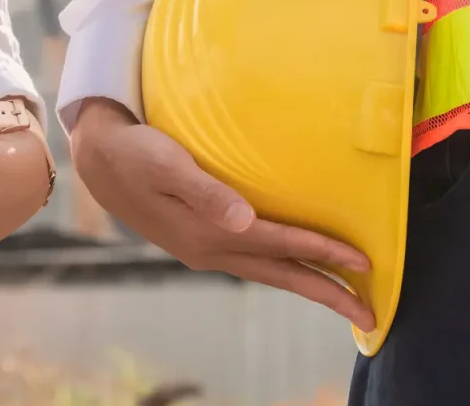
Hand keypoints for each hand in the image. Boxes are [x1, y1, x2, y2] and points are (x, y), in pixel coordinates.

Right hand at [71, 98, 375, 331]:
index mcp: (207, 233)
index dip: (323, 254)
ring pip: (269, 273)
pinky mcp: (201, 241)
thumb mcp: (167, 165)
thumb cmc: (136, 153)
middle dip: (328, 294)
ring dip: (309, 285)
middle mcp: (210, 250)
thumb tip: (245, 220)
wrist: (99, 162)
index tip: (364, 264)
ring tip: (344, 296)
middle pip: (281, 276)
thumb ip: (206, 192)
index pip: (279, 245)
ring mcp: (205, 250)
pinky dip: (283, 269)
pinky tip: (295, 266)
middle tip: (371, 316)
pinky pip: (254, 263)